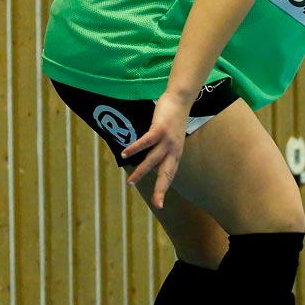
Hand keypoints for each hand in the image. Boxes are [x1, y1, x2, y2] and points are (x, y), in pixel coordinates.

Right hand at [121, 91, 190, 207]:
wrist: (180, 99)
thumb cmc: (173, 119)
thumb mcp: (171, 138)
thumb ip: (162, 151)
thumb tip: (151, 162)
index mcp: (176, 153)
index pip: (169, 174)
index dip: (164, 188)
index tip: (160, 203)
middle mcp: (173, 150)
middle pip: (166, 173)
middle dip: (161, 189)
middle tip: (157, 204)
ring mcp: (167, 140)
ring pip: (153, 160)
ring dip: (141, 172)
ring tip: (130, 182)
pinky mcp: (160, 129)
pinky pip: (145, 142)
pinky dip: (135, 148)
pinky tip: (124, 154)